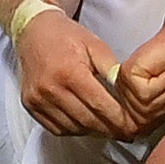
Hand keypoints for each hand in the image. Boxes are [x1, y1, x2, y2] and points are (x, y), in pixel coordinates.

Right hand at [13, 4, 136, 138]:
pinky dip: (75, 129)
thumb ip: (111, 69)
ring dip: (94, 131)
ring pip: (73, 128)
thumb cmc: (66, 36)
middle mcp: (50, 89)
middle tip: (128, 132)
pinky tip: (87, 123)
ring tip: (110, 128)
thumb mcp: (95, 44)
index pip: (99, 104)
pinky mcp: (30, 106)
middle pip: (87, 120)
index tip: (134, 125)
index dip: (119, 119)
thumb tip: (130, 93)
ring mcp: (38, 100)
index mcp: (69, 71)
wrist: (33, 31)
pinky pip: (57, 128)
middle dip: (110, 129)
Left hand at [108, 9, 164, 135]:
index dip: (157, 120)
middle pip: (141, 121)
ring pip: (145, 109)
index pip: (135, 127)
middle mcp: (121, 89)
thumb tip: (143, 134)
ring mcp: (123, 81)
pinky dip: (164, 84)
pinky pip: (147, 94)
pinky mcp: (129, 74)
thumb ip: (153, 113)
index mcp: (128, 96)